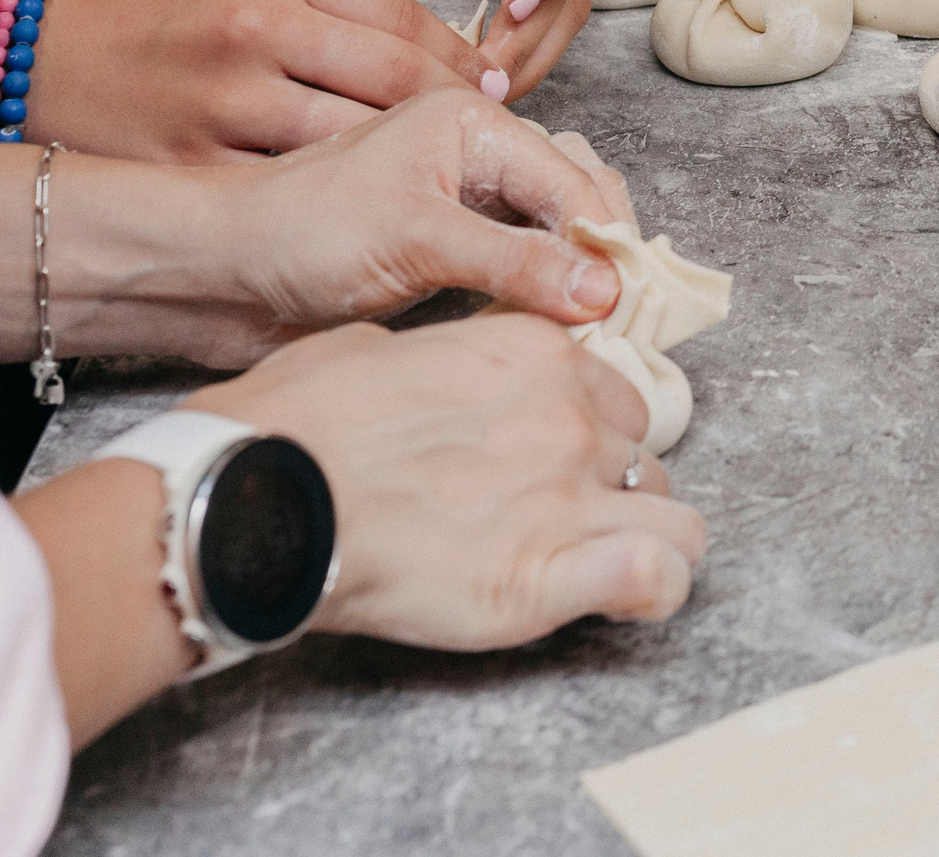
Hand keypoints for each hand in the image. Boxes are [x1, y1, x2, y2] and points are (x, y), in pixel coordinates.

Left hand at [7, 90, 641, 369]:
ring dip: (575, 281)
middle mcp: (479, 155)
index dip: (604, 243)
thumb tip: (607, 291)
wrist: (217, 275)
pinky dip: (544, 299)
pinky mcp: (451, 252)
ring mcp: (466, 205)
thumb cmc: (300, 234)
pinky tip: (551, 330)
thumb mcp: (418, 239)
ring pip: (555, 239)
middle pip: (577, 202)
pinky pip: (523, 270)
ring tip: (588, 328)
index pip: (575, 181)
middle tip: (612, 320)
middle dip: (600, 257)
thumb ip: (518, 262)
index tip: (623, 307)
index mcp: (474, 122)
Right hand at [25, 0, 502, 162]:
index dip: (465, 62)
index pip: (409, 22)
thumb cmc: (167, 14)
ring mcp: (226, 101)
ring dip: (410, 162)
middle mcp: (257, 30)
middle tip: (487, 137)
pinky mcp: (199, 163)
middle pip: (397, 83)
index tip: (494, 86)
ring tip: (439, 170)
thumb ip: (347, 3)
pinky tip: (368, 199)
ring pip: (358, 140)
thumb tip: (448, 47)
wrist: (46, 54)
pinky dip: (343, 196)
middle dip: (456, 116)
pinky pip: (299, 186)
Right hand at [187, 317, 706, 649]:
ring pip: (677, 517)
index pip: (613, 392)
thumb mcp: (370, 350)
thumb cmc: (290, 426)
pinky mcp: (552, 576)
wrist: (252, 501)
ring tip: (602, 564)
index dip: (589, 430)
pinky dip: (653, 590)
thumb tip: (428, 372)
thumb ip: (436, 359)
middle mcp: (570, 418)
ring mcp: (570, 495)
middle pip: (643, 456)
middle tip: (559, 519)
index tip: (556, 458)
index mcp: (536, 355)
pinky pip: (657, 577)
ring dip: (648, 538)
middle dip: (612, 488)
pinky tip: (627, 597)